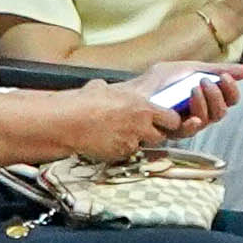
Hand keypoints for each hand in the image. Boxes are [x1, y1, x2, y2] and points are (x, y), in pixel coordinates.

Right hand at [51, 81, 181, 163]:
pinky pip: (125, 154)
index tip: (165, 121)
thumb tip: (105, 88)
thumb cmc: (85, 103)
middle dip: (154, 134)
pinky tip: (107, 141)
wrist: (71, 122)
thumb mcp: (103, 88)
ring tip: (120, 135)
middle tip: (142, 130)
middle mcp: (141, 126)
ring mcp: (131, 142)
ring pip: (142, 146)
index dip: (169, 121)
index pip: (172, 119)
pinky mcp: (119, 154)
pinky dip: (119, 149)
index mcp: (143, 107)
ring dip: (136, 142)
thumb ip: (114, 92)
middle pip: (161, 137)